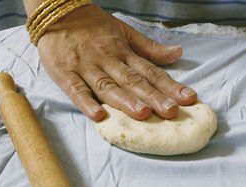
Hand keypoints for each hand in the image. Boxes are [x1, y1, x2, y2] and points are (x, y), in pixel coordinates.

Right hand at [37, 5, 196, 120]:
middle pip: (133, 81)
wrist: (57, 12)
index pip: (150, 71)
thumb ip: (149, 47)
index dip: (170, 85)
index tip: (188, 98)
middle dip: (153, 97)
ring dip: (125, 100)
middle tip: (171, 111)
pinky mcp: (64, 72)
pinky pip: (75, 89)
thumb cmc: (93, 25)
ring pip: (107, 86)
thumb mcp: (124, 32)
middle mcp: (107, 59)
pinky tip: (98, 116)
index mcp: (123, 51)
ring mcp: (85, 66)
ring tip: (143, 113)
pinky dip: (86, 102)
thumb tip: (178, 54)